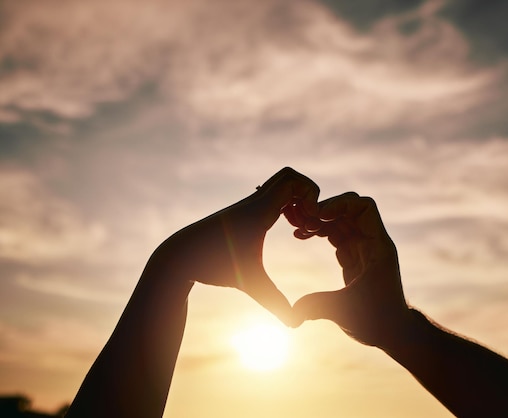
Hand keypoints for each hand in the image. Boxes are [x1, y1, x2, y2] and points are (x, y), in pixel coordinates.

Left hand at [150, 167, 319, 325]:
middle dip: (307, 193)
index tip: (311, 222)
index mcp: (260, 210)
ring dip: (294, 199)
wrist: (179, 256)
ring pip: (278, 184)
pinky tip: (283, 228)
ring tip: (298, 226)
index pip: (293, 182)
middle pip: (288, 175)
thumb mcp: (249, 284)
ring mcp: (247, 205)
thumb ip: (275, 304)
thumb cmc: (213, 265)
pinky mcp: (242, 213)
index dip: (312, 196)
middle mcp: (254, 202)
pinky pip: (268, 196)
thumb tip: (295, 327)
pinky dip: (282, 205)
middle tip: (308, 219)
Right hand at [288, 192, 409, 346]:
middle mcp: (372, 243)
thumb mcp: (345, 312)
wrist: (393, 332)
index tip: (318, 215)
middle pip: (349, 209)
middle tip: (302, 222)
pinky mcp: (354, 257)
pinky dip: (319, 231)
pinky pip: (336, 233)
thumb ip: (317, 307)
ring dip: (319, 219)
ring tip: (297, 228)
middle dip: (324, 210)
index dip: (341, 204)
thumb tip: (291, 312)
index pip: (364, 208)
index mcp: (377, 247)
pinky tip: (301, 235)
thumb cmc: (378, 321)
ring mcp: (363, 248)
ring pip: (340, 220)